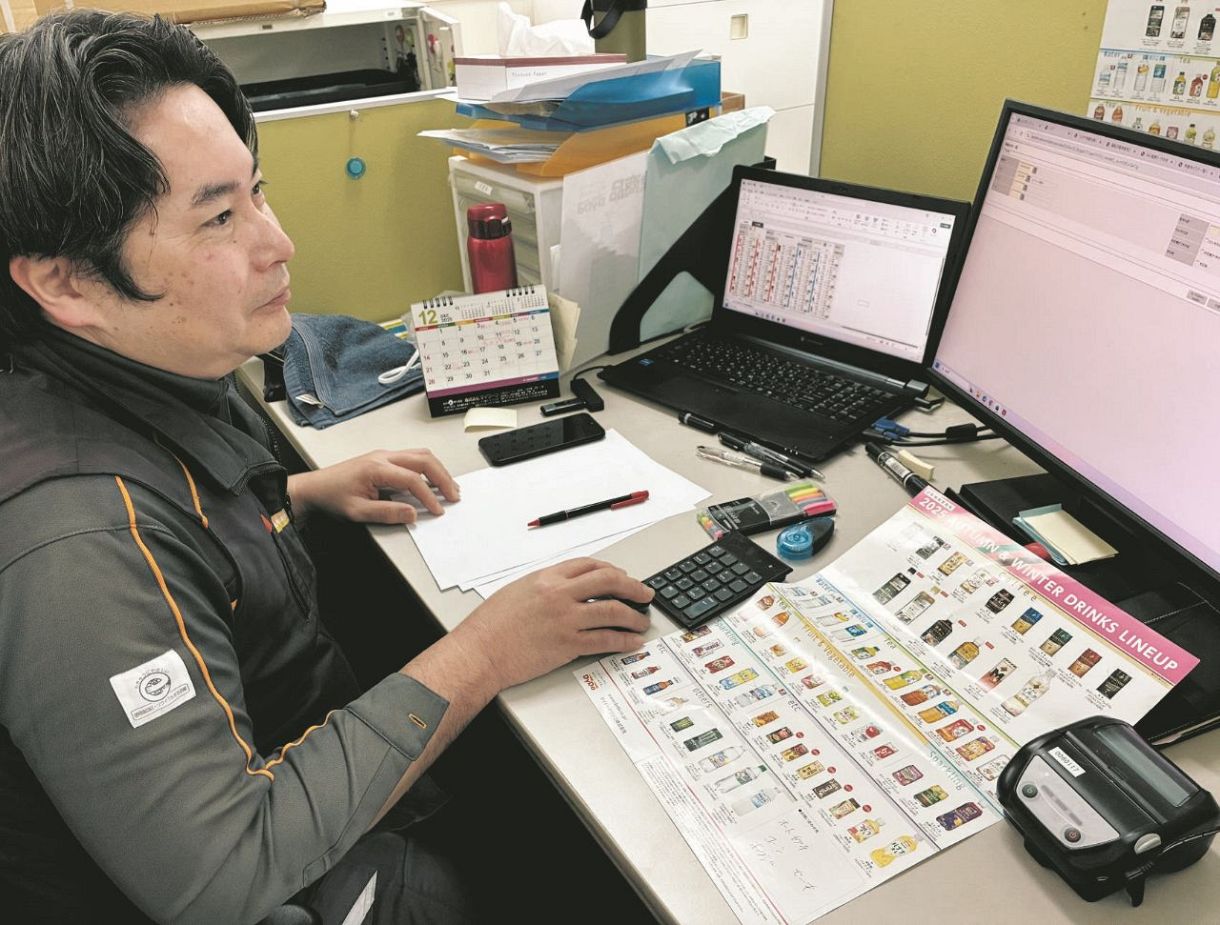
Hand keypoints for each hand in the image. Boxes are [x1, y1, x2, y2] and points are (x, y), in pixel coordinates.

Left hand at [287, 449, 459, 523]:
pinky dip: (428, 469)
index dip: (428, 496)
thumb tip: (412, 514)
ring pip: (420, 455)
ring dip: (438, 471)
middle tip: (454, 495)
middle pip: (423, 460)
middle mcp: (383, 457)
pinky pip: (413, 458)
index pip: (412, 480)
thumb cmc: (331, 497)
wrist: (314, 488)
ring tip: (449, 488)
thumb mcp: (357, 511)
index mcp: (376, 468)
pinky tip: (433, 481)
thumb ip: (386, 513)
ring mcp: (384, 456)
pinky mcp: (384, 459)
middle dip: (442, 478)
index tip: (437, 510)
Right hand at [455, 558, 653, 691]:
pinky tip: (631, 642)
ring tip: (642, 621)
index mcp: (546, 578)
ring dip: (634, 616)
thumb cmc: (490, 626)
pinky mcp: (568, 644)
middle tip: (645, 593)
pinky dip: (623, 641)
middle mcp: (559, 594)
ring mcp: (565, 619)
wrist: (479, 652)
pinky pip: (605, 640)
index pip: (588, 565)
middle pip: (608, 582)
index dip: (610, 570)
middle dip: (633, 587)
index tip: (621, 576)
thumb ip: (544, 588)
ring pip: (613, 611)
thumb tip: (565, 590)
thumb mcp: (517, 592)